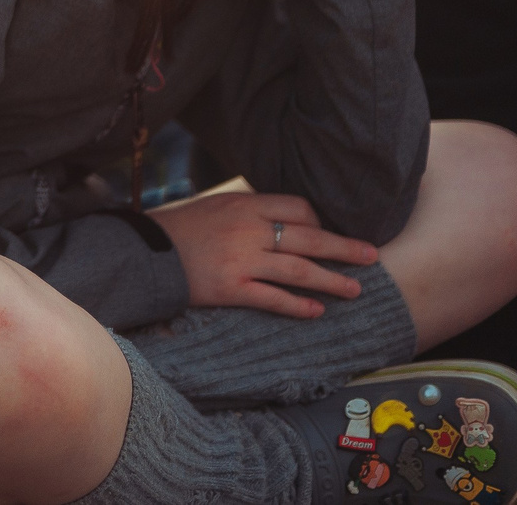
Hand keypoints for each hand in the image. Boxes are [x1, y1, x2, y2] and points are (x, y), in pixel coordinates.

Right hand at [147, 190, 378, 318]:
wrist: (144, 251)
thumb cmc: (179, 228)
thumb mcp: (216, 205)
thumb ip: (249, 210)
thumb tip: (282, 216)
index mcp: (245, 204)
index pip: (298, 208)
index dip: (320, 221)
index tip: (332, 231)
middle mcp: (248, 230)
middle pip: (309, 238)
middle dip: (344, 248)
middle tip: (372, 255)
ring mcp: (242, 260)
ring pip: (299, 271)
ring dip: (331, 281)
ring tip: (355, 289)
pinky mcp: (231, 288)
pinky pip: (273, 298)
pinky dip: (298, 305)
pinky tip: (317, 311)